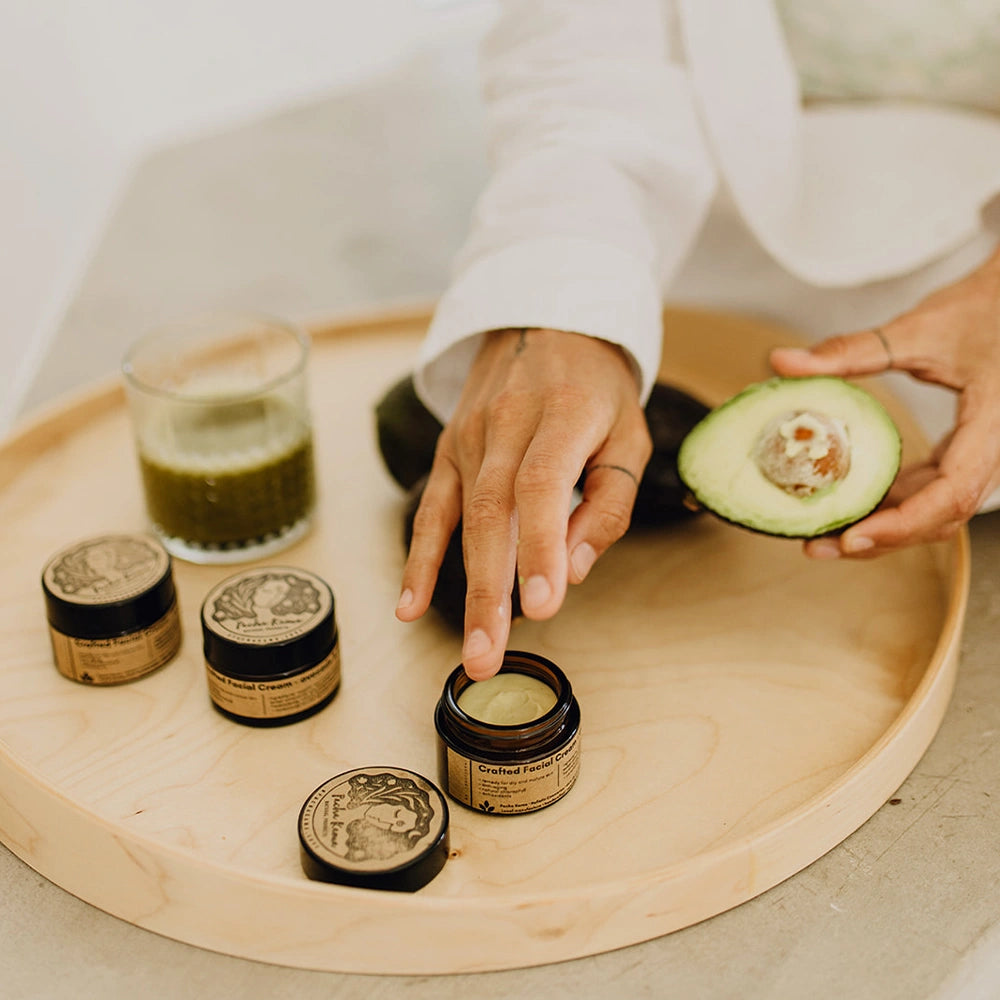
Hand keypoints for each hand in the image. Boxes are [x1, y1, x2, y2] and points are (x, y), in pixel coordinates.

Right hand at [396, 328, 651, 678]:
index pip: (542, 484)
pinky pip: (430, 508)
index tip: (543, 603)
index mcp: (562, 413)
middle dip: (491, 589)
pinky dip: (420, 559)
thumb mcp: (627, 434)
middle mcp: (506, 422)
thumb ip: (608, 503)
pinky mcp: (449, 449)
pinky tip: (409, 605)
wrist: (543, 319)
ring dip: (463, 588)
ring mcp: (469, 436)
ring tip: (472, 650)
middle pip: (492, 512)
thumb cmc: (596, 388)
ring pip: (461, 517)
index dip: (540, 544)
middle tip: (492, 655)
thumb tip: (573, 570)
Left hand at [770, 243, 999, 558]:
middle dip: (882, 538)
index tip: (854, 538)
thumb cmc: (983, 307)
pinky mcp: (966, 449)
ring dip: (885, 528)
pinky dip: (893, 504)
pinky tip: (850, 506)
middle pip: (941, 515)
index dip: (904, 523)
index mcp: (991, 421)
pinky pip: (932, 490)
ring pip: (936, 510)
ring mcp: (980, 452)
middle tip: (819, 546)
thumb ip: (850, 350)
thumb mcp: (916, 328)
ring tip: (824, 536)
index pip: (952, 492)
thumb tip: (781, 362)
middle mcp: (993, 447)